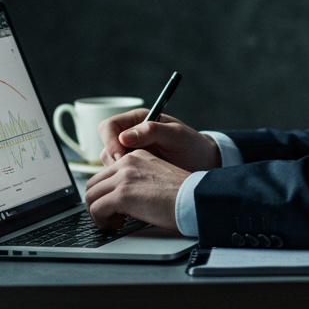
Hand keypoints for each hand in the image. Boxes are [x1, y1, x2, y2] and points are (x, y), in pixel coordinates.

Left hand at [84, 151, 190, 230]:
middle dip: (98, 203)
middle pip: (93, 184)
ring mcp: (123, 177)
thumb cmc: (183, 194)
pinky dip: (101, 221)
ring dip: (98, 213)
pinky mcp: (122, 194)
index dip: (106, 192)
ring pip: (91, 196)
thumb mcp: (158, 176)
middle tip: (112, 216)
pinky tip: (116, 226)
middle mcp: (127, 162)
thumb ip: (139, 179)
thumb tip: (123, 197)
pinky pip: (96, 209)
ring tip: (114, 222)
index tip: (115, 206)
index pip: (106, 173)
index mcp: (136, 156)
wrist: (195, 199)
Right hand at [97, 109, 221, 172]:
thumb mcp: (176, 135)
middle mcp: (130, 136)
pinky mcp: (133, 170)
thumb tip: (125, 136)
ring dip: (118, 174)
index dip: (110, 142)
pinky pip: (117, 176)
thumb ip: (151, 131)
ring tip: (138, 181)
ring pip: (108, 163)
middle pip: (105, 146)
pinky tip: (138, 188)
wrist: (203, 163)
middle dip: (113, 162)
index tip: (121, 158)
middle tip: (130, 174)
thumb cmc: (193, 145)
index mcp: (138, 121)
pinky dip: (123, 183)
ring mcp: (130, 154)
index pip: (109, 127)